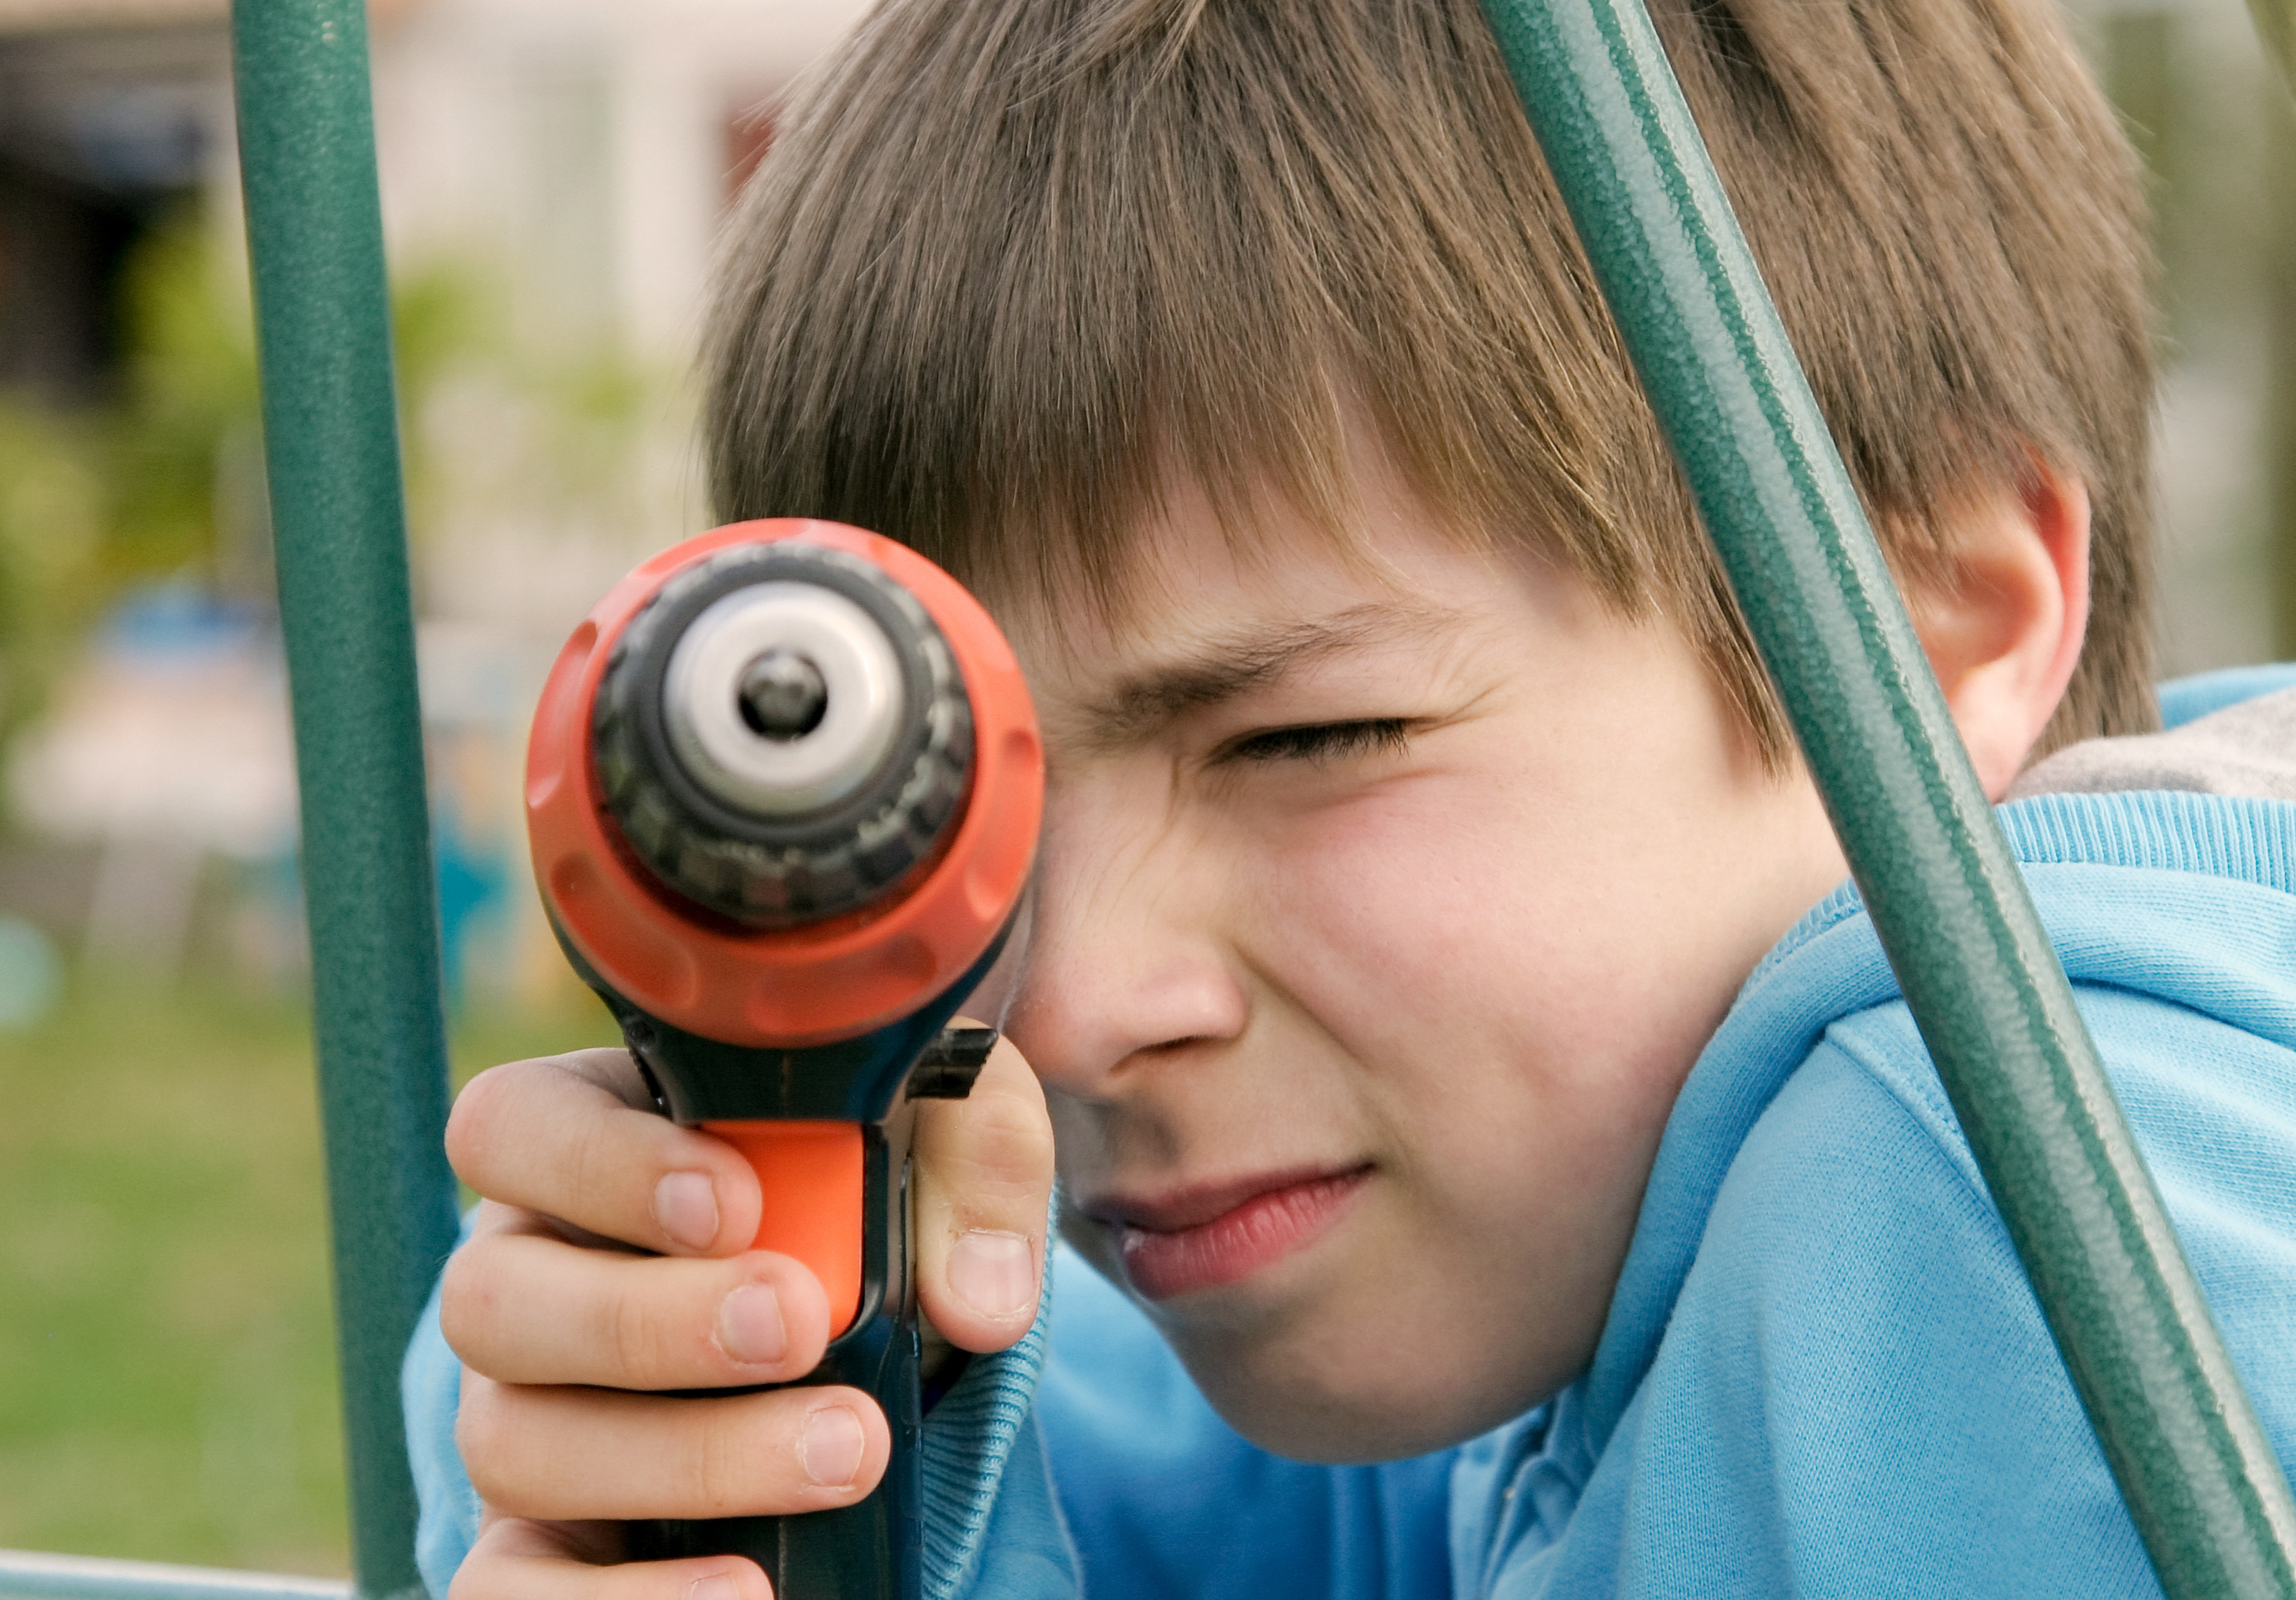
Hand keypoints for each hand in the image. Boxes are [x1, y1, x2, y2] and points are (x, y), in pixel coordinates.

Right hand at [437, 1031, 1053, 1599]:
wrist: (896, 1309)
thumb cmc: (887, 1172)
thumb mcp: (946, 1124)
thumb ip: (974, 1165)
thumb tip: (981, 1302)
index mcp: (593, 1136)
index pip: (513, 1125)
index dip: (600, 1166)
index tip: (738, 1205)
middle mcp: (530, 1271)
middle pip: (489, 1298)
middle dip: (646, 1322)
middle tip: (801, 1327)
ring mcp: (527, 1409)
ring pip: (512, 1443)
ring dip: (685, 1458)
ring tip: (849, 1453)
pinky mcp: (548, 1536)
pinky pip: (512, 1586)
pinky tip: (748, 1589)